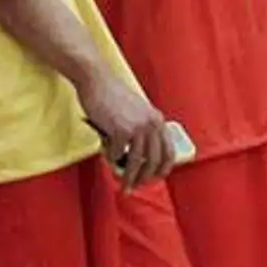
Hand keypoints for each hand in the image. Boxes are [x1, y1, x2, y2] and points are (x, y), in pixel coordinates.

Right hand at [79, 72, 171, 189]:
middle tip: (135, 186)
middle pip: (154, 161)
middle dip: (145, 178)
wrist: (97, 80)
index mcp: (157, 119)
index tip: (155, 179)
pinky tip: (107, 153)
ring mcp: (137, 127)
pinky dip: (112, 158)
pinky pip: (118, 154)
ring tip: (123, 185)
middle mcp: (151, 124)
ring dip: (130, 177)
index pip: (169, 151)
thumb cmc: (112, 95)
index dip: (163, 168)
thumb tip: (141, 156)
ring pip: (137, 163)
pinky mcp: (121, 130)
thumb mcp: (137, 111)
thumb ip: (142, 129)